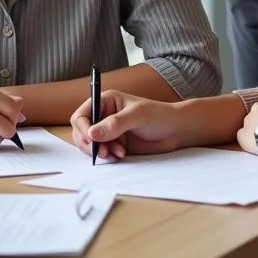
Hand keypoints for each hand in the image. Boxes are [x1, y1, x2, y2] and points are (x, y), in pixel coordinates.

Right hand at [70, 90, 184, 159]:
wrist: (176, 132)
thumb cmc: (159, 116)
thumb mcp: (137, 116)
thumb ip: (114, 124)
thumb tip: (91, 133)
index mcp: (106, 101)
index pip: (82, 114)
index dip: (82, 128)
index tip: (91, 140)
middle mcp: (104, 115)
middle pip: (82, 131)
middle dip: (89, 143)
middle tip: (102, 152)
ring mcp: (109, 131)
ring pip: (90, 144)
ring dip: (100, 151)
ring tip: (117, 153)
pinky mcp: (115, 144)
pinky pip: (102, 152)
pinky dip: (108, 156)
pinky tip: (121, 154)